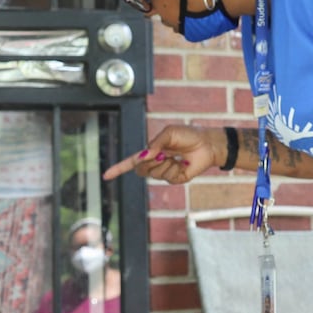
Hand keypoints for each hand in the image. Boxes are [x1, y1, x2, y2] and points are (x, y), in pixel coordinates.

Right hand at [103, 125, 219, 183]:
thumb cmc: (188, 135)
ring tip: (176, 157)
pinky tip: (182, 163)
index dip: (118, 169)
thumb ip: (155, 143)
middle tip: (162, 154)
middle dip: (148, 162)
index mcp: (152, 152)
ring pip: (153, 173)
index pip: (131, 162)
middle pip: (140, 170)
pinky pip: (166, 176)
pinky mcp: (175, 179)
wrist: (207, 144)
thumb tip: (145, 156)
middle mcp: (156, 163)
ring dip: (163, 164)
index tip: (106, 176)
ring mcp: (165, 172)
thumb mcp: (169, 133)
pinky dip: (173, 168)